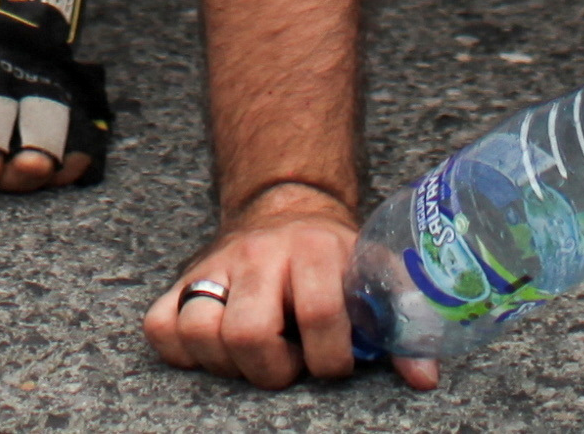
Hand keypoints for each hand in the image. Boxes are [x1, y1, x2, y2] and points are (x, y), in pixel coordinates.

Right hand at [143, 185, 397, 390]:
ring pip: (198, 331)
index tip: (336, 362)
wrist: (287, 205)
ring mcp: (215, 267)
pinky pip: (160, 327)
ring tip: (255, 357)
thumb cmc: (334, 258)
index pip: (320, 315)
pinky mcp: (181, 280)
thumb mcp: (371, 277)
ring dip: (228, 363)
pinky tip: (216, 349)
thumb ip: (398, 326)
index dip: (331, 357)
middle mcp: (259, 255)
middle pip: (249, 332)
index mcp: (314, 251)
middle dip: (274, 369)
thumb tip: (423, 378)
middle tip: (290, 363)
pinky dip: (183, 350)